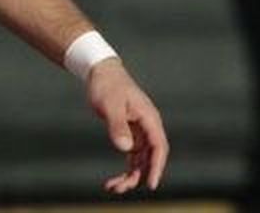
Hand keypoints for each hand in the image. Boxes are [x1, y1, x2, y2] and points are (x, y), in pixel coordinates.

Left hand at [85, 58, 167, 193]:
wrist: (100, 71)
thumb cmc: (106, 85)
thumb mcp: (110, 105)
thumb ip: (117, 125)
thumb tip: (126, 149)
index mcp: (149, 119)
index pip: (159, 147)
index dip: (156, 166)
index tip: (150, 184)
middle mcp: (148, 126)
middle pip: (150, 157)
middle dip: (138, 175)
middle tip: (120, 188)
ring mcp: (140, 130)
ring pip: (141, 159)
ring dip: (130, 174)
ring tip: (113, 188)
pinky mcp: (130, 132)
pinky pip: (132, 155)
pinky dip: (126, 166)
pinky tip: (115, 179)